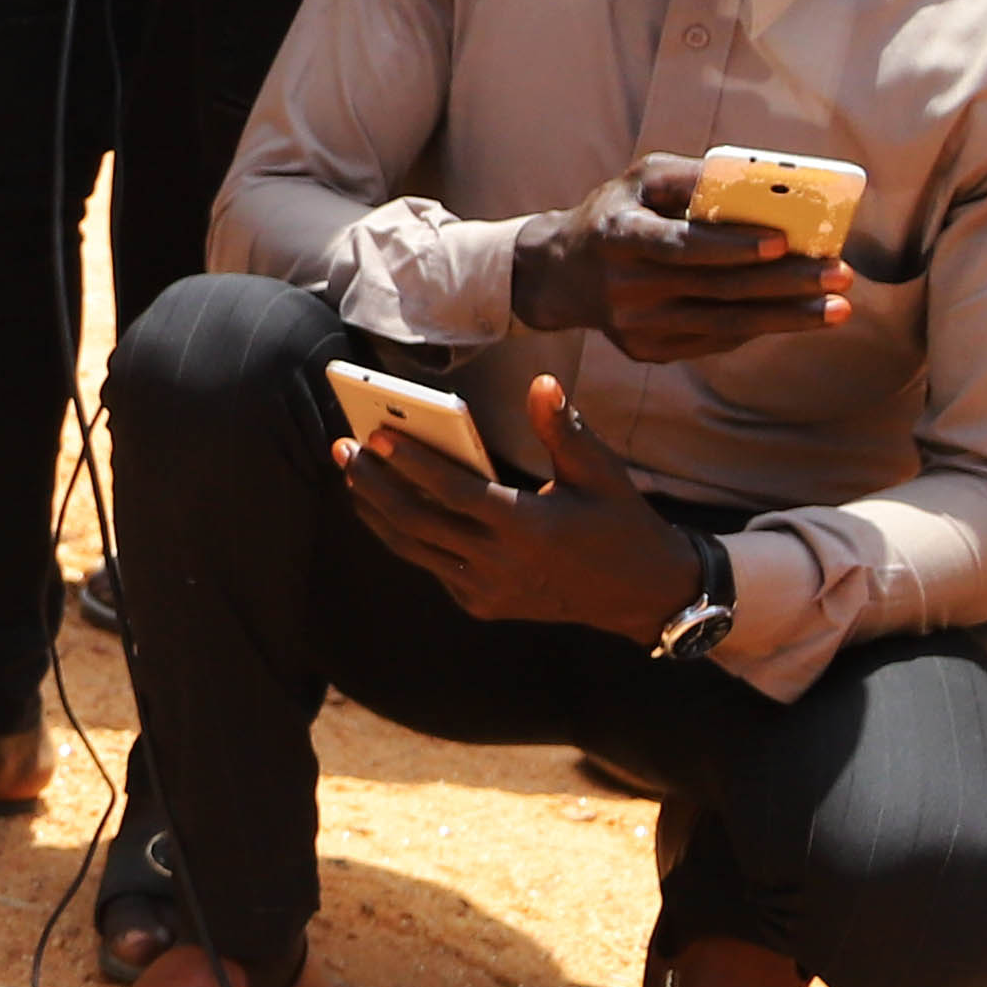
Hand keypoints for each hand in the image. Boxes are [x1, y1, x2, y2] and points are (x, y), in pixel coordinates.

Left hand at [335, 372, 713, 638]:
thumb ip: (563, 429)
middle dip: (374, 484)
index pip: (454, 492)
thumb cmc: (620, 523)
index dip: (412, 463)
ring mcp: (487, 590)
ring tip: (351, 475)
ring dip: (377, 512)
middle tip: (343, 449)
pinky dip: (404, 537)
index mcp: (528, 526)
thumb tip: (542, 382)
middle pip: (417, 523)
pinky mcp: (483, 604)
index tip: (376, 435)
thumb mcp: (601, 473)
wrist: (642, 595)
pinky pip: (431, 567)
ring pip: (414, 550)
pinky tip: (385, 507)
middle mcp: (499, 564)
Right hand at [508, 154, 847, 364]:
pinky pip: (714, 339)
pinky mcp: (646, 350)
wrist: (562, 274)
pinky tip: (797, 316)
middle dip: (785, 282)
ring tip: (838, 307)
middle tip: (840, 274)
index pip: (680, 244)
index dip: (731, 245)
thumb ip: (694, 177)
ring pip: (724, 323)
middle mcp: (623, 286)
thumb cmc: (619, 212)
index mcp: (618, 233)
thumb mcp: (643, 180)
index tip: (783, 240)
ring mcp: (634, 325)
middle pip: (716, 288)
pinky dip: (760, 327)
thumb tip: (762, 181)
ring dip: (787, 316)